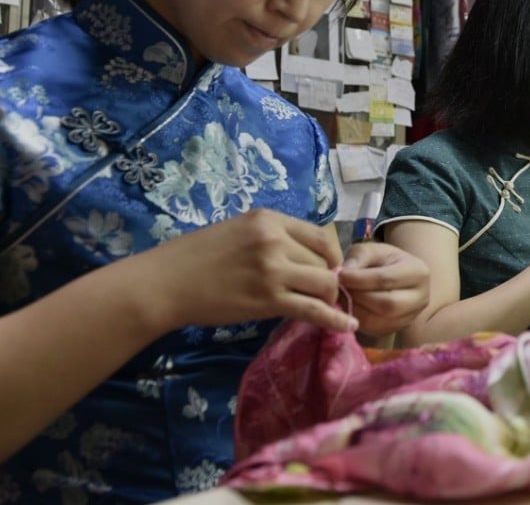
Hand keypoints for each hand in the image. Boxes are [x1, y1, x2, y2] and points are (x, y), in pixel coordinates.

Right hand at [143, 209, 354, 332]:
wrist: (166, 283)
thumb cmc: (196, 257)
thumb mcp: (237, 231)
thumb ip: (271, 238)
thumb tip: (303, 256)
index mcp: (268, 219)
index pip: (319, 235)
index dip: (331, 255)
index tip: (328, 268)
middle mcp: (275, 239)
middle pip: (323, 261)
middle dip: (327, 279)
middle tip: (320, 293)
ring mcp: (273, 270)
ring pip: (324, 284)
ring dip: (329, 298)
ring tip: (324, 307)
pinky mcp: (269, 300)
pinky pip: (313, 309)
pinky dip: (335, 319)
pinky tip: (348, 325)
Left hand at [338, 242, 429, 338]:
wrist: (397, 277)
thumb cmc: (384, 260)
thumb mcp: (373, 250)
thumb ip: (359, 257)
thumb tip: (344, 273)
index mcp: (418, 272)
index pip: (386, 279)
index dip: (359, 279)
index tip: (339, 275)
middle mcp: (421, 297)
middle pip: (387, 304)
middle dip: (358, 297)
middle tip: (340, 288)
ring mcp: (411, 316)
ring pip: (379, 321)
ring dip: (355, 310)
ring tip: (343, 297)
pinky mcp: (398, 328)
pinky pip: (374, 330)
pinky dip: (357, 319)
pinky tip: (350, 307)